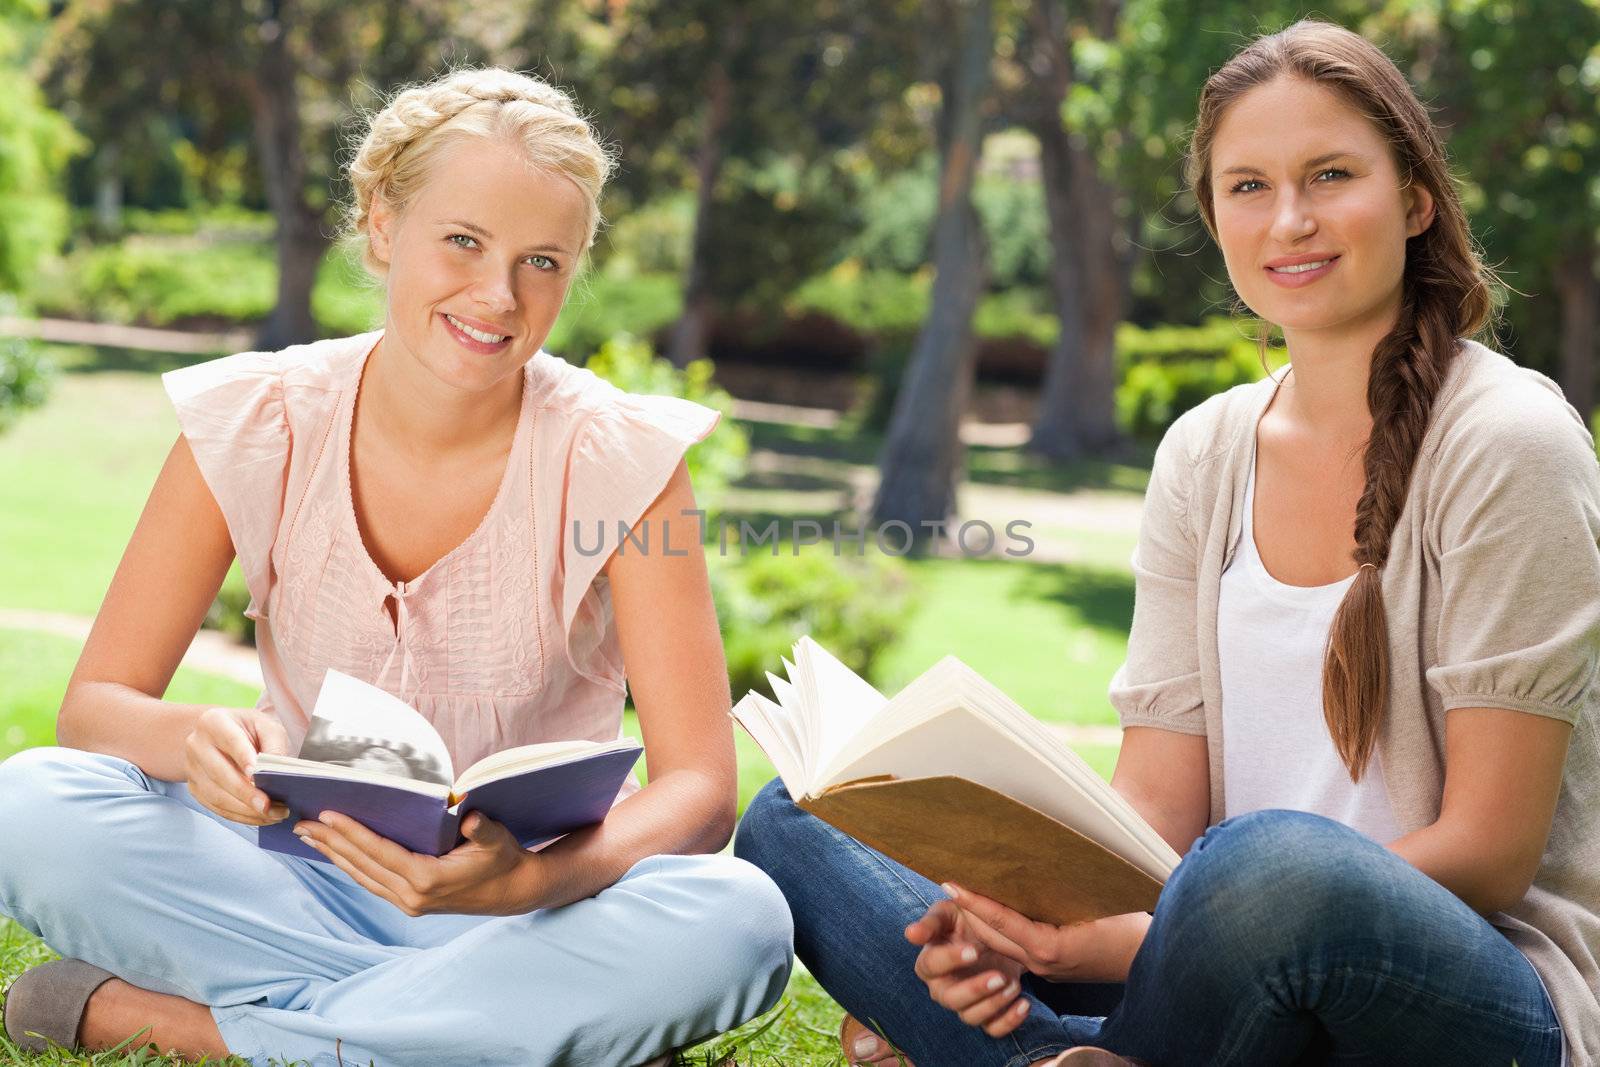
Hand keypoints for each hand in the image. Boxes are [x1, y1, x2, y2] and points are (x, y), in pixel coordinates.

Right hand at [184, 706, 290, 825]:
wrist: (223, 735)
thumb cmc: (249, 730)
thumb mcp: (266, 726)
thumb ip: (274, 744)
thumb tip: (278, 771)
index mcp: (214, 721)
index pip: (231, 740)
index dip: (243, 758)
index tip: (257, 775)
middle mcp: (196, 744)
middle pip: (220, 773)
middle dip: (246, 793)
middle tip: (269, 806)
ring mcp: (192, 768)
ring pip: (216, 795)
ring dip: (245, 810)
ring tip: (273, 814)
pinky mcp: (194, 788)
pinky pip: (216, 807)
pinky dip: (239, 816)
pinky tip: (260, 818)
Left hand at [294, 809, 539, 915]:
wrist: (514, 891)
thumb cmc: (504, 859)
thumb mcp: (497, 839)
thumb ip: (481, 828)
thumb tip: (468, 814)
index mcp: (428, 879)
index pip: (379, 852)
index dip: (351, 833)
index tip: (326, 815)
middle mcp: (411, 896)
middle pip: (362, 865)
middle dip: (330, 843)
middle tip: (301, 823)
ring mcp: (408, 903)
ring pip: (361, 877)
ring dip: (334, 856)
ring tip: (308, 838)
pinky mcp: (409, 903)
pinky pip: (371, 883)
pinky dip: (350, 867)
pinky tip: (336, 855)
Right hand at [905, 896, 1030, 1038]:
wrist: (996, 933)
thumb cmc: (966, 920)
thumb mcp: (950, 912)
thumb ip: (932, 921)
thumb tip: (910, 933)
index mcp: (929, 962)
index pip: (931, 965)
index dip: (951, 959)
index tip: (973, 951)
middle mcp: (943, 988)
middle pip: (951, 999)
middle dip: (975, 989)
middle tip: (999, 977)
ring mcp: (965, 1004)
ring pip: (971, 1017)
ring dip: (994, 1004)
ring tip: (1013, 986)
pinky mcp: (986, 1015)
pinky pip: (993, 1029)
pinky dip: (1009, 1021)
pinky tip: (1024, 1004)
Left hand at [943, 882, 1151, 983]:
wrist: (1151, 960)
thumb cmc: (1129, 926)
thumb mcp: (1095, 903)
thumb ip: (1058, 888)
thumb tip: (1032, 860)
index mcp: (1050, 948)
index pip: (1001, 922)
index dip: (974, 902)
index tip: (950, 884)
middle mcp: (1041, 963)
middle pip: (992, 936)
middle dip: (968, 911)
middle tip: (947, 883)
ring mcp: (1045, 970)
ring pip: (1002, 945)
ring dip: (981, 921)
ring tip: (961, 893)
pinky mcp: (1052, 968)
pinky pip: (1017, 948)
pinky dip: (1000, 930)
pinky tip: (991, 910)